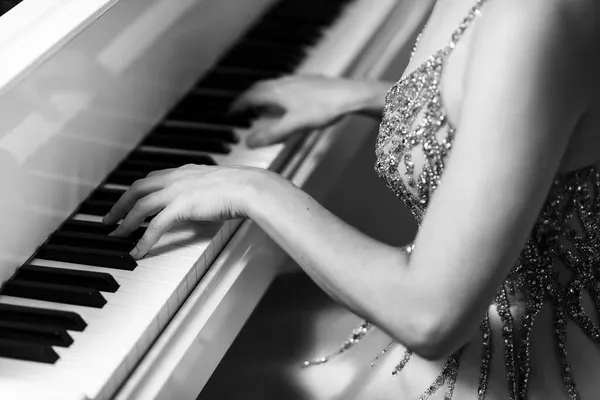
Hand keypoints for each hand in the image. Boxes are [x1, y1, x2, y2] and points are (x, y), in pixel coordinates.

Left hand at [102, 164, 269, 258]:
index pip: (151, 178)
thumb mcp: (217, 185)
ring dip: (125, 221)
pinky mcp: (181, 207)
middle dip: (119, 204)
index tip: (127, 200)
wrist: (249, 187)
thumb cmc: (241, 187)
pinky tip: (137, 251)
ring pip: (140, 206)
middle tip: (109, 218)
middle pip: (137, 188)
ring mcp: (177, 191)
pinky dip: (143, 240)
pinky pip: (155, 225)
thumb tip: (202, 201)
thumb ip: (204, 191)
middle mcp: (176, 178)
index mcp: (184, 171)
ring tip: (115, 235)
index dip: (135, 190)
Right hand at [231, 75, 372, 147]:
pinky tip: (288, 104)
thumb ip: (271, 134)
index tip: (231, 111)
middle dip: (249, 98)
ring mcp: (298, 81)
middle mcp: (285, 83)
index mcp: (277, 92)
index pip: (251, 96)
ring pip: (274, 86)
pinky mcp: (311, 82)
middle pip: (261, 88)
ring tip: (262, 107)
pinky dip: (279, 95)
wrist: (351, 95)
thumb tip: (248, 142)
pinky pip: (287, 87)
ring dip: (264, 96)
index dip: (239, 105)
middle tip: (243, 108)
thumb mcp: (294, 126)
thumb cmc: (324, 108)